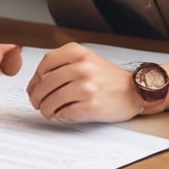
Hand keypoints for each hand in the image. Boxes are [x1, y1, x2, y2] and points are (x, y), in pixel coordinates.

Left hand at [26, 42, 141, 122]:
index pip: (45, 63)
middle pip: (45, 83)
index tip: (33, 88)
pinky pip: (65, 113)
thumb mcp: (86, 58)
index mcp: (78, 53)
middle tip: (36, 103)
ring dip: (45, 109)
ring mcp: (87, 87)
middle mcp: (82, 67)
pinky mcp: (91, 106)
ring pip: (52, 100)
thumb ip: (63, 63)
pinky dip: (59, 116)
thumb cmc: (107, 77)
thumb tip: (37, 81)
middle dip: (36, 96)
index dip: (35, 78)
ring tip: (47, 111)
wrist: (135, 91)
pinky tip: (61, 115)